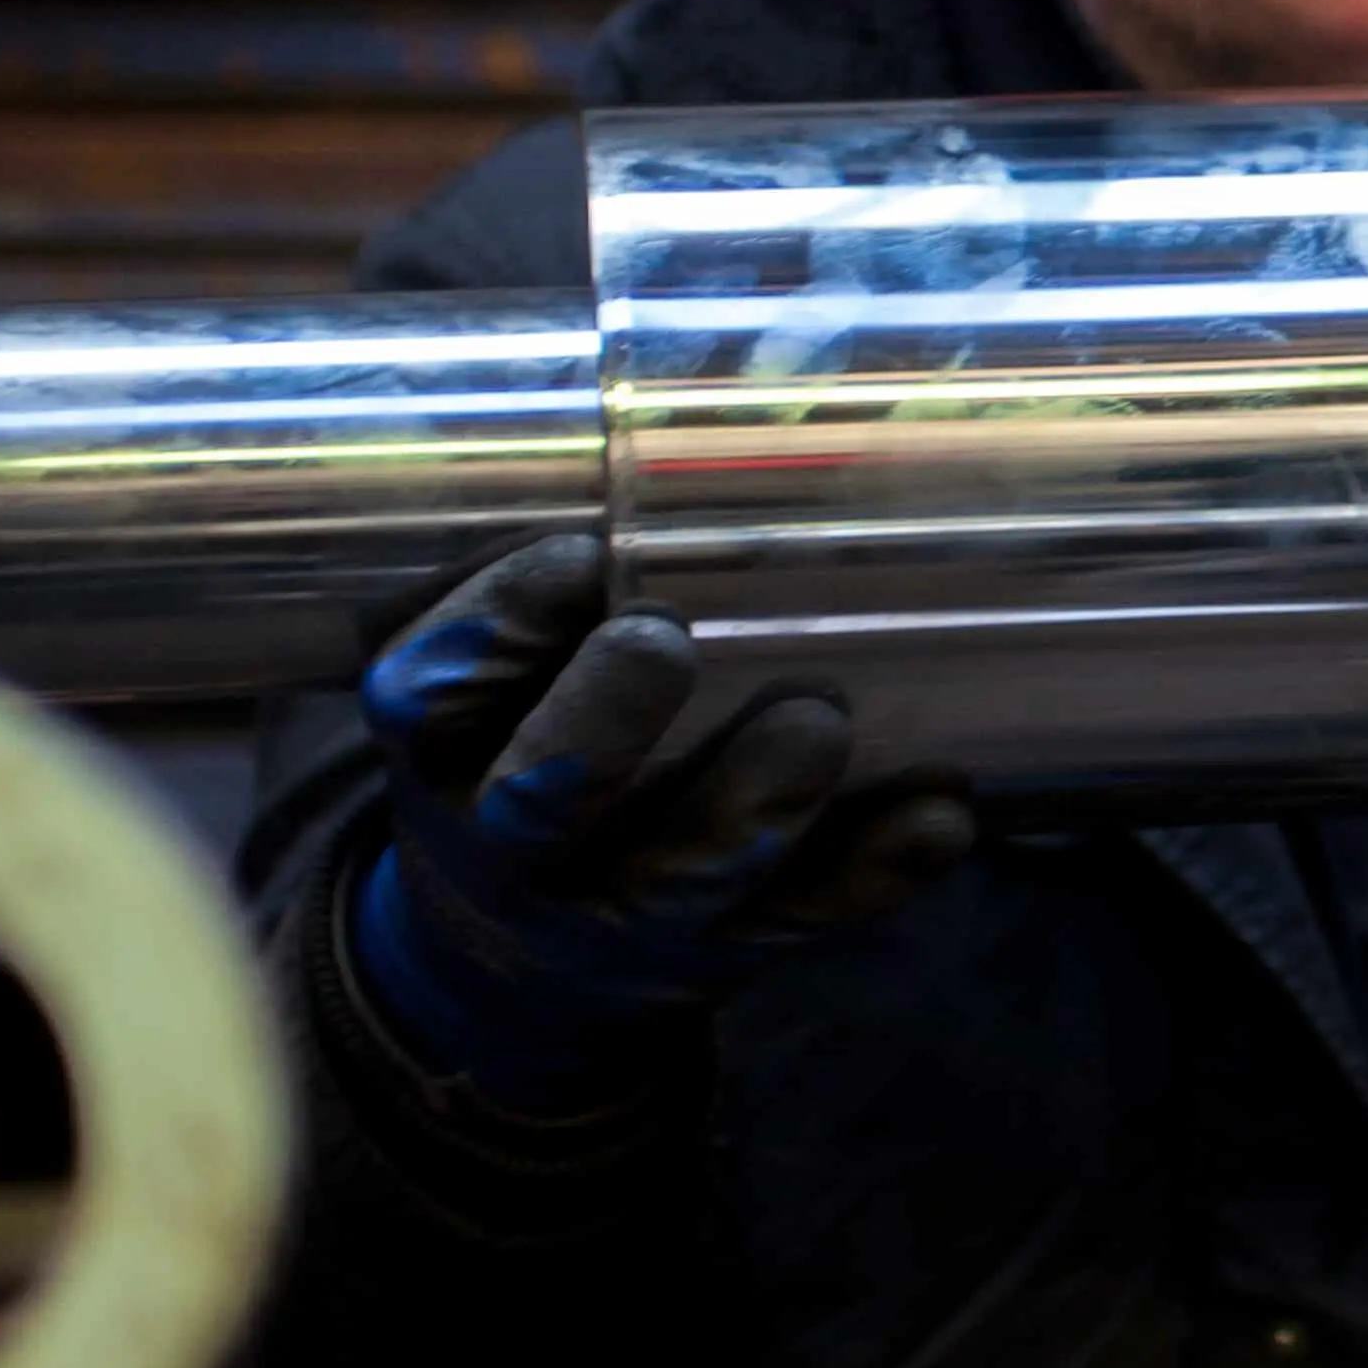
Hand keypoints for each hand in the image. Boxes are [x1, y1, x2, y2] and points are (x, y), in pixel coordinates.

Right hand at [340, 534, 974, 1111]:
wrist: (516, 957)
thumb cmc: (522, 745)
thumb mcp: (482, 682)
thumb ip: (545, 581)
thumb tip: (678, 410)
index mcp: (439, 756)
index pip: (431, 698)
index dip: (495, 629)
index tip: (579, 553)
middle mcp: (512, 846)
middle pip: (538, 802)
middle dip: (601, 723)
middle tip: (662, 639)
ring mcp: (620, 915)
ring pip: (679, 878)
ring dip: (753, 803)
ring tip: (814, 722)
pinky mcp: (726, 949)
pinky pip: (804, 921)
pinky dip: (873, 873)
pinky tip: (937, 816)